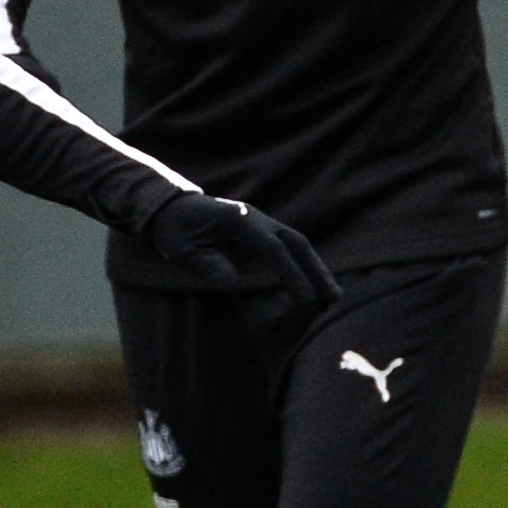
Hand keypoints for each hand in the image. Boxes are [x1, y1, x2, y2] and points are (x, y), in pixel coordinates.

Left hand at [141, 192, 335, 303]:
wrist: (172, 208)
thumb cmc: (176, 230)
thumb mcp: (181, 248)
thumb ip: (208, 263)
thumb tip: (232, 283)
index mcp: (239, 220)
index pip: (274, 249)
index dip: (292, 274)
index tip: (305, 299)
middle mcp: (258, 219)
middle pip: (298, 244)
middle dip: (318, 271)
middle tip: (335, 298)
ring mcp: (263, 224)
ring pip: (298, 246)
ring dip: (316, 270)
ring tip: (331, 298)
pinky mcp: (262, 234)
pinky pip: (289, 251)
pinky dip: (303, 268)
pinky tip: (312, 287)